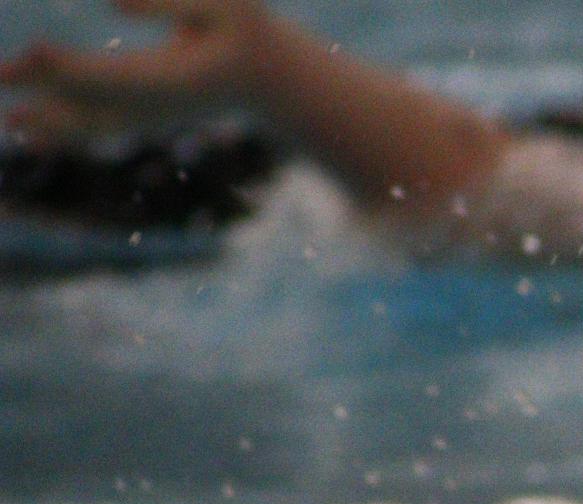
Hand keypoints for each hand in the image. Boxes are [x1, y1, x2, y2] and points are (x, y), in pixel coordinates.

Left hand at [1, 0, 274, 139]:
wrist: (274, 79)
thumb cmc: (250, 30)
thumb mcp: (225, 3)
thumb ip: (170, 2)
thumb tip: (110, 2)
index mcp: (180, 78)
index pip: (119, 75)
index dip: (74, 66)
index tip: (35, 53)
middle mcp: (163, 106)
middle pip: (98, 104)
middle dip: (46, 91)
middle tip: (0, 75)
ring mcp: (155, 117)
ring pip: (95, 124)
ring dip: (51, 122)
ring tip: (13, 122)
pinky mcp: (146, 116)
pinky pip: (99, 126)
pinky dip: (65, 129)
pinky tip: (32, 131)